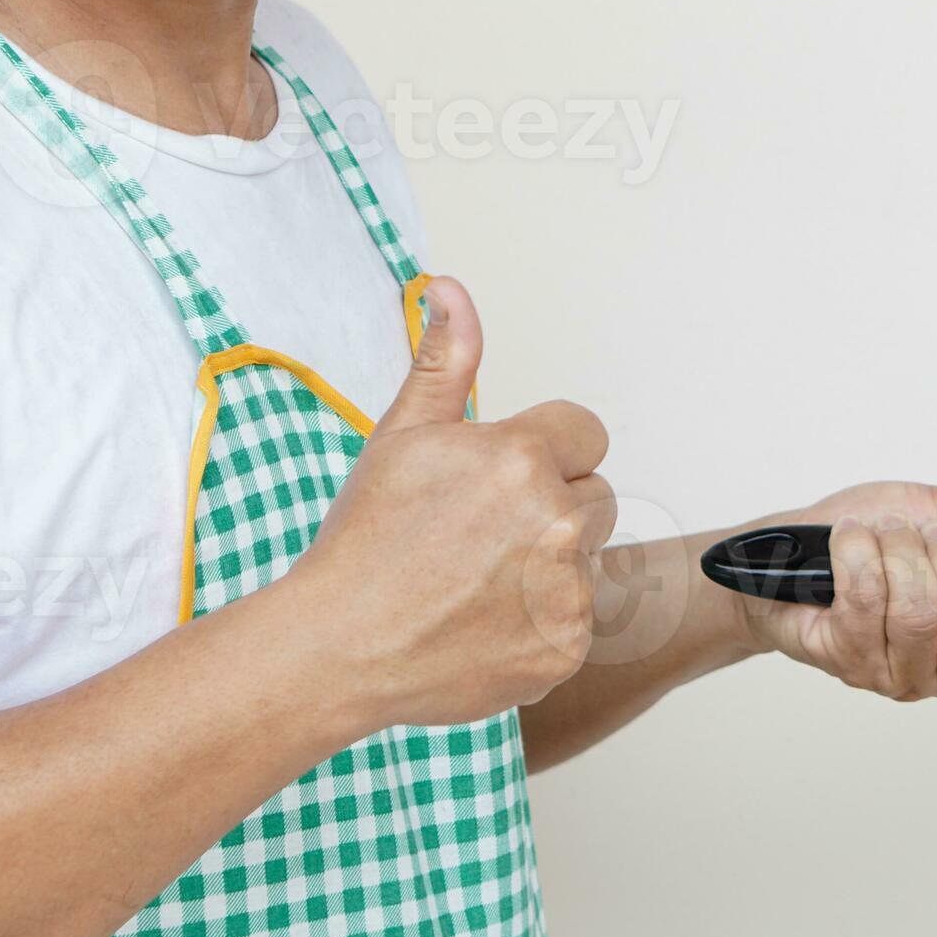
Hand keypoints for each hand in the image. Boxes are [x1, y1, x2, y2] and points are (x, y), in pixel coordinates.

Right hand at [291, 276, 616, 724]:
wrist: (340, 647)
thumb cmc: (366, 540)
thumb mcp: (402, 436)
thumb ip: (445, 361)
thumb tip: (451, 289)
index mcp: (523, 457)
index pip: (585, 433)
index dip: (543, 452)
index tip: (497, 481)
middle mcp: (559, 520)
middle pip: (596, 496)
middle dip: (552, 507)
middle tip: (479, 534)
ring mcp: (568, 589)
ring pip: (588, 559)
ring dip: (549, 566)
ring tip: (476, 581)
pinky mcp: (567, 646)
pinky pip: (576, 618)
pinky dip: (540, 622)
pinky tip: (482, 623)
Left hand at [736, 484, 936, 706]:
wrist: (799, 544)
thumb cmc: (878, 534)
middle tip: (928, 534)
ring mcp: (894, 673)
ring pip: (919, 615)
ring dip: (900, 549)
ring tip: (886, 531)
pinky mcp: (846, 659)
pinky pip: (866, 601)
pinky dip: (860, 552)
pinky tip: (852, 538)